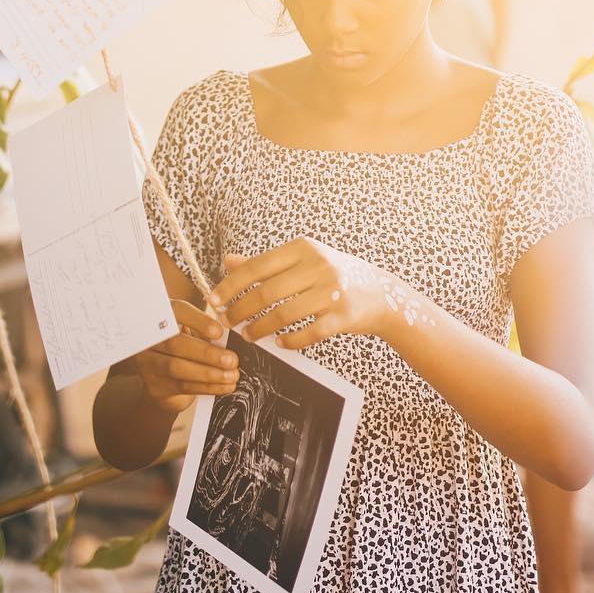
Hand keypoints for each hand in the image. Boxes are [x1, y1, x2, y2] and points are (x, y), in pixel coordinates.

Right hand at [133, 299, 239, 411]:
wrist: (165, 381)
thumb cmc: (184, 350)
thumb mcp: (192, 334)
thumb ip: (206, 331)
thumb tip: (231, 335)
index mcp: (161, 318)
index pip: (175, 312)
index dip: (196, 320)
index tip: (218, 331)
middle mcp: (149, 339)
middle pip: (175, 344)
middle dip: (207, 353)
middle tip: (231, 359)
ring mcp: (148, 364)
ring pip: (177, 367)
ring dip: (208, 372)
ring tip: (231, 375)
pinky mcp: (155, 386)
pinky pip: (182, 386)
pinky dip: (207, 387)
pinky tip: (224, 385)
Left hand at [208, 239, 435, 348]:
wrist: (381, 294)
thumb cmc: (333, 275)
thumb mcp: (302, 261)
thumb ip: (265, 263)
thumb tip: (228, 262)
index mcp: (303, 248)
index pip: (257, 266)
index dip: (230, 285)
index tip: (213, 300)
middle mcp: (318, 266)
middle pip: (266, 292)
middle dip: (240, 310)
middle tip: (226, 322)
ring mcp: (332, 292)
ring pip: (284, 315)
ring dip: (260, 329)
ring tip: (248, 335)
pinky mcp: (343, 317)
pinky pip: (308, 334)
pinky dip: (290, 341)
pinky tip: (280, 343)